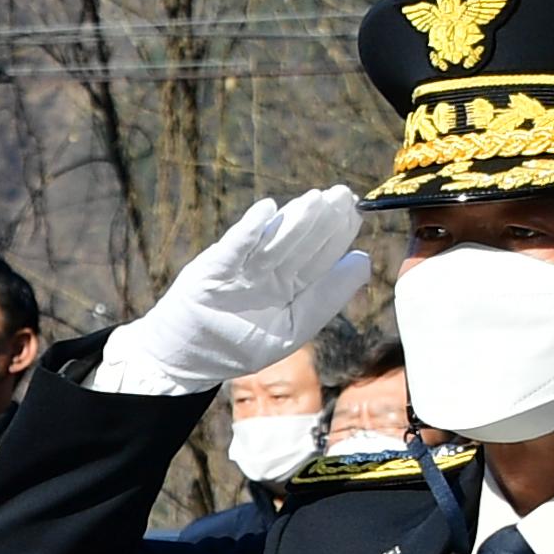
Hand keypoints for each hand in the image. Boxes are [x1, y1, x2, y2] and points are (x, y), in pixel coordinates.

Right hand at [93, 188, 371, 396]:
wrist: (189, 358)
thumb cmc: (242, 345)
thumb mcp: (293, 328)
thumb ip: (328, 298)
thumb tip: (363, 261)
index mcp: (293, 285)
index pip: (322, 254)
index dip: (339, 231)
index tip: (356, 211)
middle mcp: (270, 272)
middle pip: (301, 242)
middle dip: (322, 219)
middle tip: (341, 195)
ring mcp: (243, 269)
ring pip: (275, 241)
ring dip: (295, 220)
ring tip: (316, 200)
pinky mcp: (214, 270)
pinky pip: (235, 249)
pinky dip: (249, 231)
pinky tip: (267, 211)